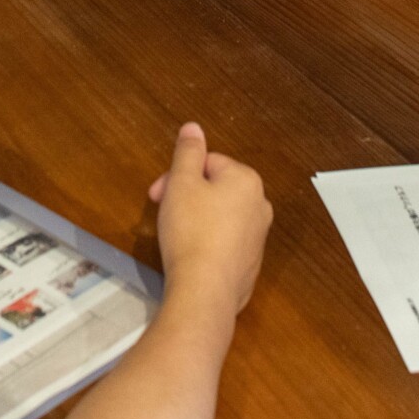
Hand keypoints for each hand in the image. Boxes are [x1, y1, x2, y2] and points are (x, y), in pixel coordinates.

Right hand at [145, 123, 271, 310]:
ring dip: (196, 219)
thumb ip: (187, 151)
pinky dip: (207, 243)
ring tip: (176, 236)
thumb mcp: (181, 183)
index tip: (158, 194)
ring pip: (220, 216)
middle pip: (216, 188)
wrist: (205, 290)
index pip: (207, 163)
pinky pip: (225, 242)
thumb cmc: (192, 232)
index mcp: (246, 180)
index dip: (177, 175)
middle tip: (163, 213)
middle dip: (186, 196)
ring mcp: (258, 237)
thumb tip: (193, 128)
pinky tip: (190, 255)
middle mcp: (259, 206)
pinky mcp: (250, 264)